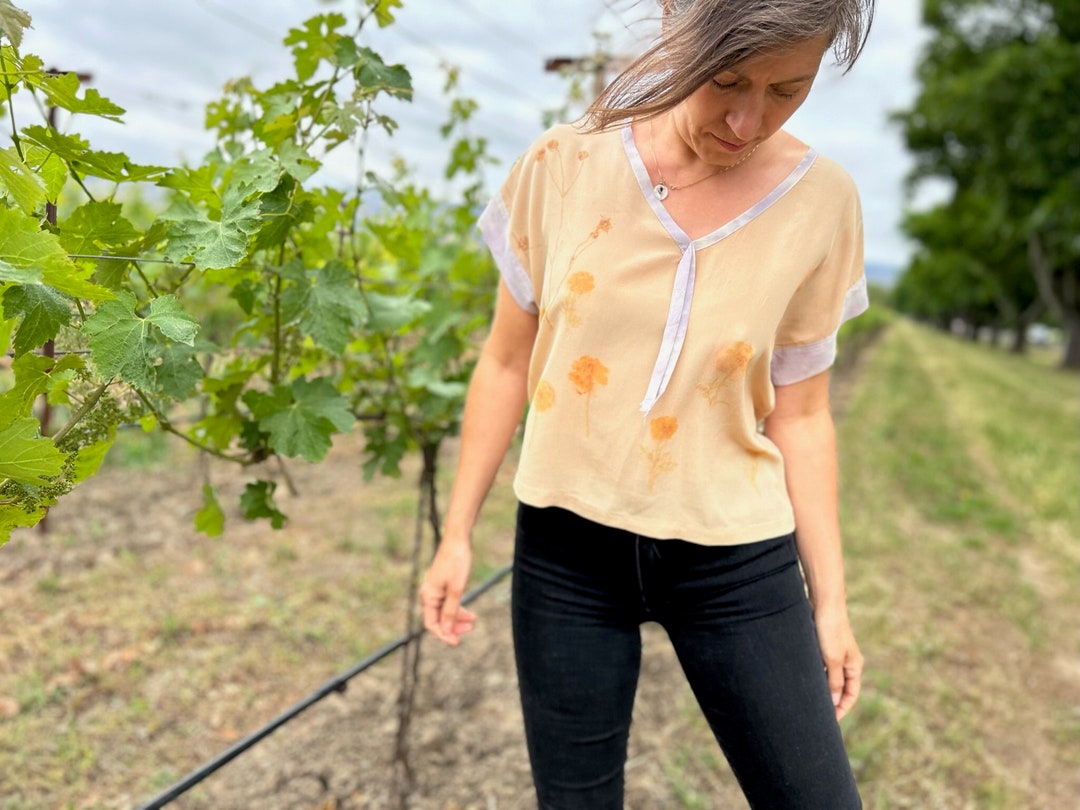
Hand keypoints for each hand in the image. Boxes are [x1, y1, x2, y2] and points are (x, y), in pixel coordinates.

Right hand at [419, 538, 475, 645]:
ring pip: (444, 612)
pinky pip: (447, 603)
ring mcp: (435, 589)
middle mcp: (428, 594)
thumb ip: (450, 611)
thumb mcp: (456, 589)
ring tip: (473, 621)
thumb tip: (445, 630)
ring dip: (457, 618)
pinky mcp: (442, 585)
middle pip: (438, 620)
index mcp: (428, 596)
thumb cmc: (457, 562)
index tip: (458, 642)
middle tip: (470, 629)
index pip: (432, 624)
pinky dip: (458, 609)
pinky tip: (469, 613)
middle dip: (453, 627)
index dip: (444, 635)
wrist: (458, 539)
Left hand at [812, 602, 862, 720]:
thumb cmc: (830, 630)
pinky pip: (821, 668)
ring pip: (829, 678)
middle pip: (840, 688)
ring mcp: (834, 653)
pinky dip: (816, 677)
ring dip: (822, 689)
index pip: (851, 694)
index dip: (842, 709)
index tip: (831, 722)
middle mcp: (846, 661)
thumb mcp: (833, 659)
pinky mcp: (823, 646)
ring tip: (810, 702)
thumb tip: (835, 702)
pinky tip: (804, 682)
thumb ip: (834, 681)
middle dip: (832, 702)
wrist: (824, 603)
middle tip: (819, 716)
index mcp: (854, 666)